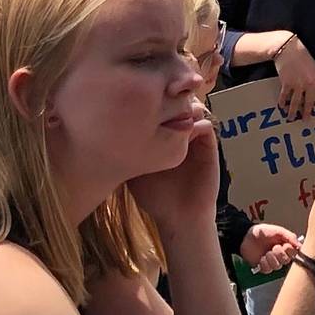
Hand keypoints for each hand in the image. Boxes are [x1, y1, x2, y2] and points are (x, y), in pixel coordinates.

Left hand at [126, 108, 220, 230]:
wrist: (179, 216)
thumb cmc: (153, 196)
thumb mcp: (132, 169)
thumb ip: (125, 148)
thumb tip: (105, 127)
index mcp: (161, 132)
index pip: (159, 104)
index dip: (151, 99)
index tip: (137, 102)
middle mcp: (179, 130)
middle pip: (177, 100)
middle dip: (168, 97)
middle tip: (154, 103)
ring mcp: (195, 137)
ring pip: (194, 108)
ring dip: (183, 108)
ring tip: (167, 118)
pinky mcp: (209, 145)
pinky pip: (206, 125)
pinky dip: (195, 124)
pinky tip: (181, 133)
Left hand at [242, 222, 301, 272]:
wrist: (246, 237)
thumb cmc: (262, 232)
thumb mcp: (278, 230)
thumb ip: (290, 236)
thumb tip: (300, 245)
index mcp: (286, 246)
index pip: (295, 253)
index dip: (290, 251)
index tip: (285, 245)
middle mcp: (280, 255)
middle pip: (286, 261)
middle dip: (279, 254)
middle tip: (274, 247)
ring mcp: (272, 262)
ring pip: (277, 266)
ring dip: (271, 258)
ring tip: (266, 253)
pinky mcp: (263, 267)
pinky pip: (268, 270)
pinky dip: (264, 263)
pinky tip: (261, 258)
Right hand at [273, 39, 314, 117]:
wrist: (288, 49)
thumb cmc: (302, 55)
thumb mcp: (314, 66)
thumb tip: (314, 88)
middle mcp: (309, 83)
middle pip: (309, 102)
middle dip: (307, 113)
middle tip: (306, 120)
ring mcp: (297, 84)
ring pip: (296, 103)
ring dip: (293, 111)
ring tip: (291, 118)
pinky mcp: (287, 83)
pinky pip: (285, 96)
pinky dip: (283, 102)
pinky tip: (282, 106)